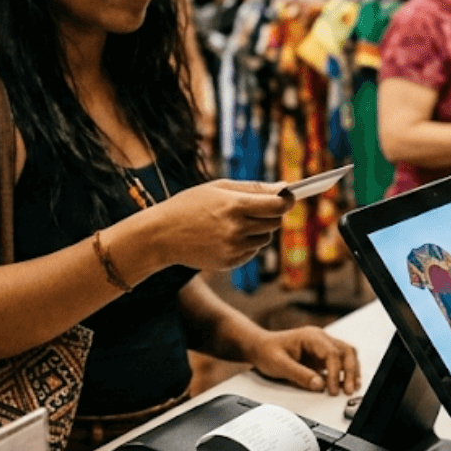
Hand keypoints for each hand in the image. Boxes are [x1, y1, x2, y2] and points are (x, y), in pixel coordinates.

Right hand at [143, 179, 293, 271]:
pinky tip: (226, 236)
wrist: (161, 235)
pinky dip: (247, 243)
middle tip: (256, 207)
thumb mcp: (218, 188)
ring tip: (235, 222)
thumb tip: (284, 187)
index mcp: (234, 206)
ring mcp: (233, 248)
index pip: (277, 205)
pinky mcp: (229, 262)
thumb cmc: (190, 205)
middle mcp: (236, 229)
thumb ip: (254, 188)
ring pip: (265, 238)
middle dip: (271, 213)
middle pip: (274, 222)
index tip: (288, 197)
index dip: (287, 200)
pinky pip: (252, 252)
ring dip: (259, 230)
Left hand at [245, 326, 360, 394]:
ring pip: (346, 354)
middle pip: (345, 351)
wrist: (259, 347)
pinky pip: (340, 360)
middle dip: (350, 371)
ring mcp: (322, 346)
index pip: (331, 353)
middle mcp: (320, 338)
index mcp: (311, 337)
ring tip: (352, 387)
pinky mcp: (321, 355)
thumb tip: (319, 385)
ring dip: (351, 370)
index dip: (335, 372)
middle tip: (348, 390)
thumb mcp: (279, 365)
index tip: (332, 389)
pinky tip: (347, 382)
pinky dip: (346, 371)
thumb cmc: (267, 352)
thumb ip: (299, 375)